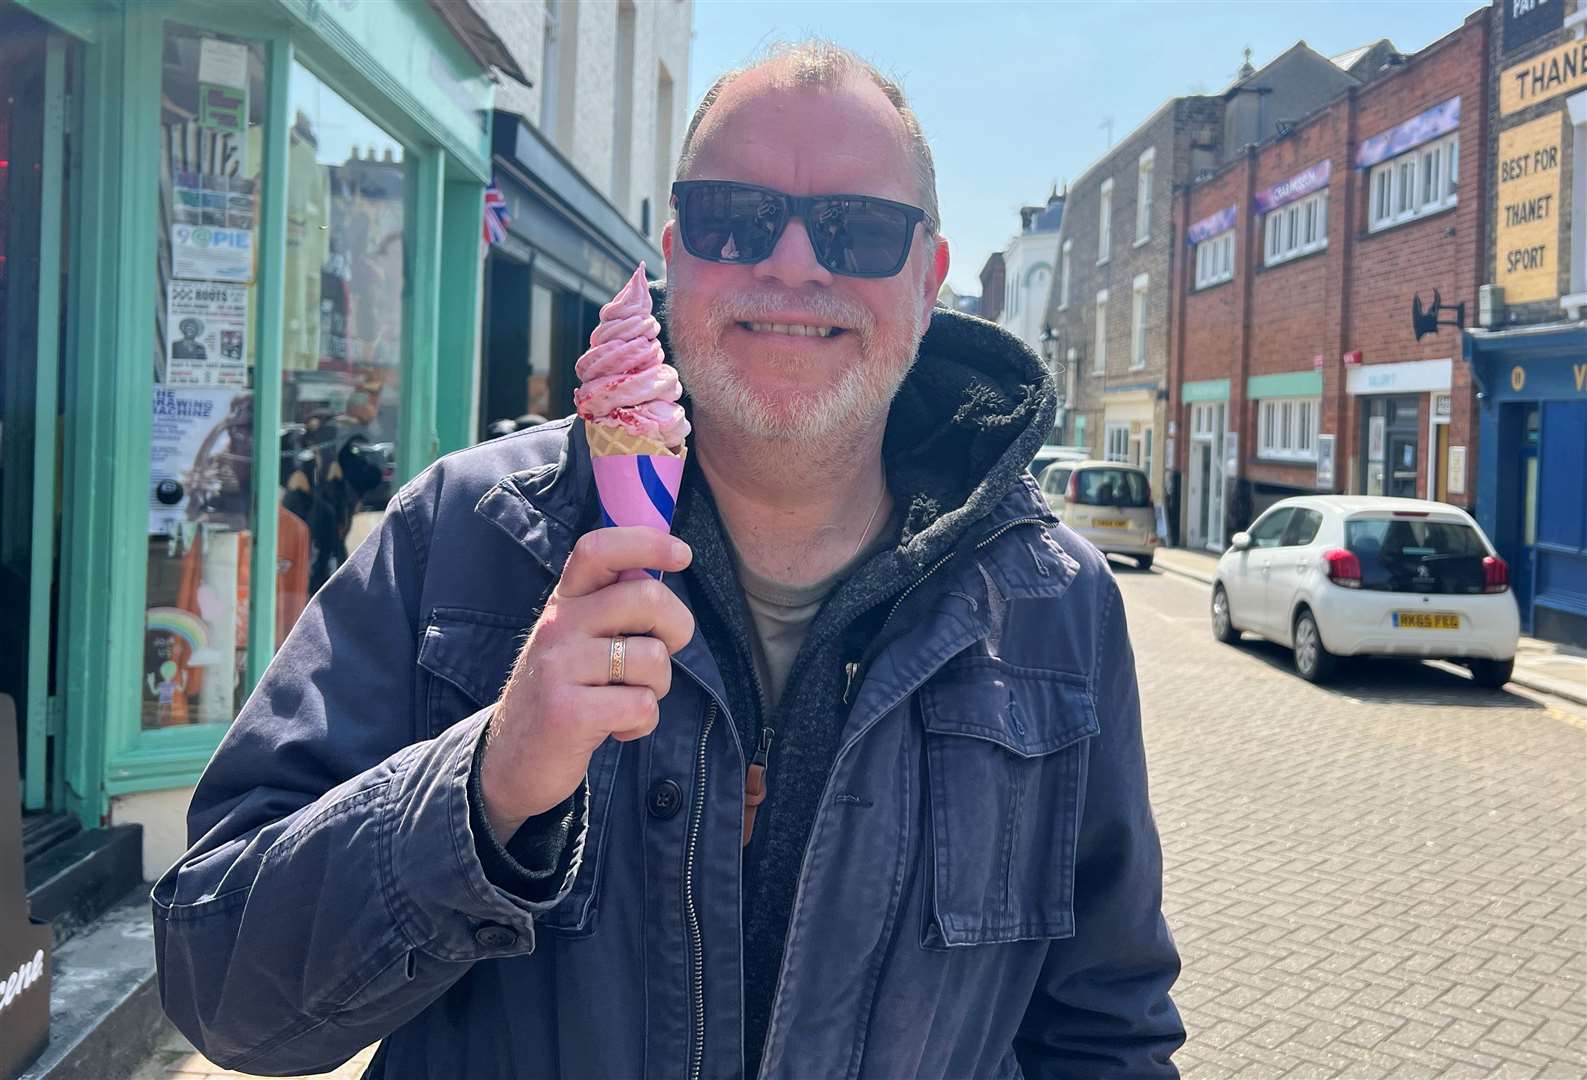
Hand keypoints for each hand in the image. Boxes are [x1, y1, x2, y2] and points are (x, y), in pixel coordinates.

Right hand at [479, 527, 694, 838]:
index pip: (598, 549)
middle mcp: (558, 626)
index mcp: (564, 602)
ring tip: (628, 699)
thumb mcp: (577, 640)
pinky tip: (617, 729)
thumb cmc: (565, 694)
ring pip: (653, 659)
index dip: (647, 542)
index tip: (682, 554)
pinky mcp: (568, 712)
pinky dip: (643, 724)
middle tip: (662, 654)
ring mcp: (559, 668)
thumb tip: (663, 570)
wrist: (511, 762)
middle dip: (677, 629)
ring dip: (658, 687)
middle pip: (647, 599)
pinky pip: (642, 705)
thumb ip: (611, 606)